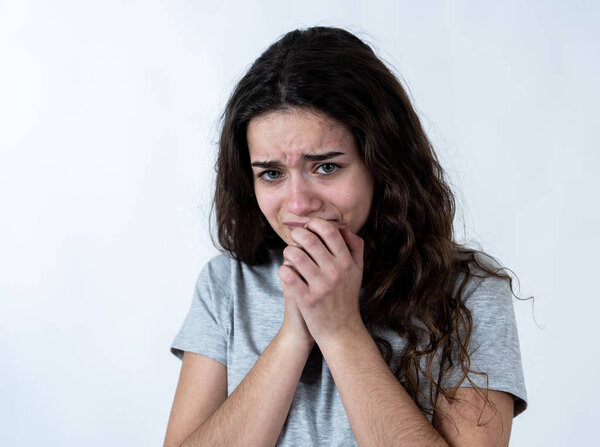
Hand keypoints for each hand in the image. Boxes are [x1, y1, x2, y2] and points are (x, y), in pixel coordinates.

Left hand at [278, 217, 364, 345]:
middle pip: (309, 240)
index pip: (329, 231)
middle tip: (295, 238)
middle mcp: (335, 272)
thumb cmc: (346, 297)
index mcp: (346, 263)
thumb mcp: (357, 271)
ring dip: (288, 251)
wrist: (341, 331)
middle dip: (297, 234)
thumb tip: (343, 227)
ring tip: (290, 254)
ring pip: (295, 255)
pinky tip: (287, 272)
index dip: (315, 224)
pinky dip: (283, 270)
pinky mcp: (306, 299)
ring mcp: (320, 286)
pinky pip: (288, 275)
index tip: (309, 227)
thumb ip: (354, 247)